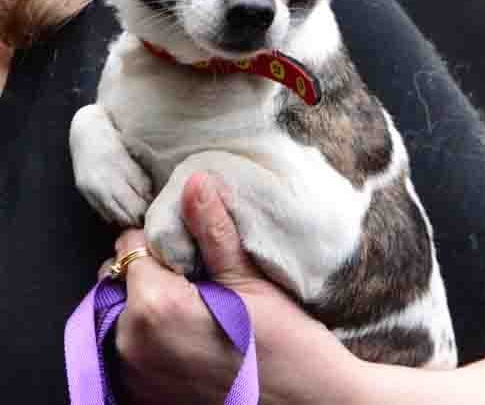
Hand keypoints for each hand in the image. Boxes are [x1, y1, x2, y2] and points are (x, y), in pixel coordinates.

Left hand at [106, 173, 351, 404]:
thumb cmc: (284, 345)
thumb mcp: (249, 279)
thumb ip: (212, 228)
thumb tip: (194, 179)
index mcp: (153, 308)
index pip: (130, 245)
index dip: (160, 237)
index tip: (192, 247)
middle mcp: (130, 345)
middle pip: (122, 278)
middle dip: (152, 268)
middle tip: (199, 276)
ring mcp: (133, 376)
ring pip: (125, 311)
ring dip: (152, 301)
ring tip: (201, 305)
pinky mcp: (142, 395)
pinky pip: (133, 346)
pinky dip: (153, 334)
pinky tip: (194, 336)